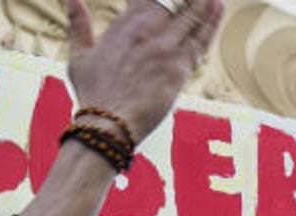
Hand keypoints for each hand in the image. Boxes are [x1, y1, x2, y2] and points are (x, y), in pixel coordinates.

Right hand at [65, 0, 223, 144]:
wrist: (108, 124)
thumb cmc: (92, 94)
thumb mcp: (79, 55)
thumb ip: (77, 23)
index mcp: (125, 25)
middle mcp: (146, 32)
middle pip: (174, 1)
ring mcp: (165, 49)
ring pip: (192, 17)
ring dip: (205, 4)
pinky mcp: (179, 68)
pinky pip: (200, 41)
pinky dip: (210, 23)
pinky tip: (218, 8)